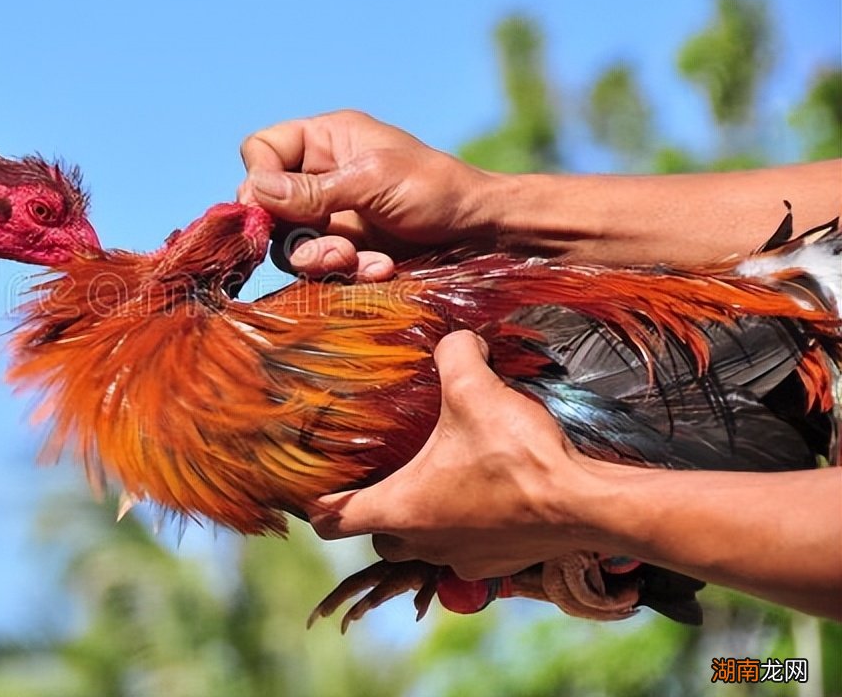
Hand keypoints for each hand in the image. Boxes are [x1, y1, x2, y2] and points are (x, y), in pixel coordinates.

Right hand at [238, 110, 497, 280]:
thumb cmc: (435, 189)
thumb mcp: (372, 182)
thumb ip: (312, 190)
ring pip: (290, 243)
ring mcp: (331, 214)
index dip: (257, 177)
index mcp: (325, 140)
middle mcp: (320, 174)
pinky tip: (379, 268)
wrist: (480, 230)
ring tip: (355, 261)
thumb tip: (255, 192)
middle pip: (267, 204)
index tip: (266, 208)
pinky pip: (321, 266)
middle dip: (291, 231)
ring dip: (320, 258)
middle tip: (326, 246)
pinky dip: (346, 272)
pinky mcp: (346, 248)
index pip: (262, 149)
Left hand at [310, 331, 588, 580]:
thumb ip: (452, 354)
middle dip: (376, 507)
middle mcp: (423, 544)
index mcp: (400, 509)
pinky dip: (465, 525)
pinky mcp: (497, 563)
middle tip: (384, 470)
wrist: (586, 504)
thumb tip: (455, 338)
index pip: (330, 520)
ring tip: (437, 477)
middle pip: (377, 535)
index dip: (316, 502)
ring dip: (423, 518)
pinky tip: (483, 491)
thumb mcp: (473, 388)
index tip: (314, 486)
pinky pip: (465, 547)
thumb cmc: (517, 455)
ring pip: (422, 545)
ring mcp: (461, 558)